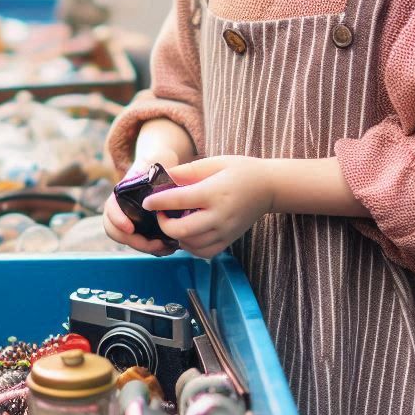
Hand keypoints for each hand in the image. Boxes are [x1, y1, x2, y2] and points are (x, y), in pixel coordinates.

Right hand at [102, 154, 181, 256]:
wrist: (162, 165)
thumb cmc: (157, 161)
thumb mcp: (154, 159)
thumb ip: (152, 164)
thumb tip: (156, 176)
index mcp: (121, 192)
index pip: (110, 208)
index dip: (116, 219)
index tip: (130, 228)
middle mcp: (122, 207)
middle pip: (114, 230)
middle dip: (132, 241)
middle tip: (154, 245)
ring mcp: (131, 218)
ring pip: (127, 240)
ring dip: (143, 248)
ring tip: (164, 248)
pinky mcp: (143, 227)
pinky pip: (140, 242)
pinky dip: (151, 249)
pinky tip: (168, 247)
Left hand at [143, 156, 273, 259]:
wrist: (268, 188)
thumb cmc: (239, 170)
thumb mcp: (213, 162)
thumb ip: (187, 171)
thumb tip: (162, 177)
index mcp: (214, 193)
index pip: (179, 200)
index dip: (158, 202)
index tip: (146, 201)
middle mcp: (219, 216)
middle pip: (182, 230)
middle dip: (164, 224)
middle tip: (159, 213)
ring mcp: (225, 232)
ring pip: (191, 245)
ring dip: (176, 235)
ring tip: (173, 221)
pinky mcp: (228, 241)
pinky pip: (203, 252)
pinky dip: (190, 246)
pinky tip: (187, 233)